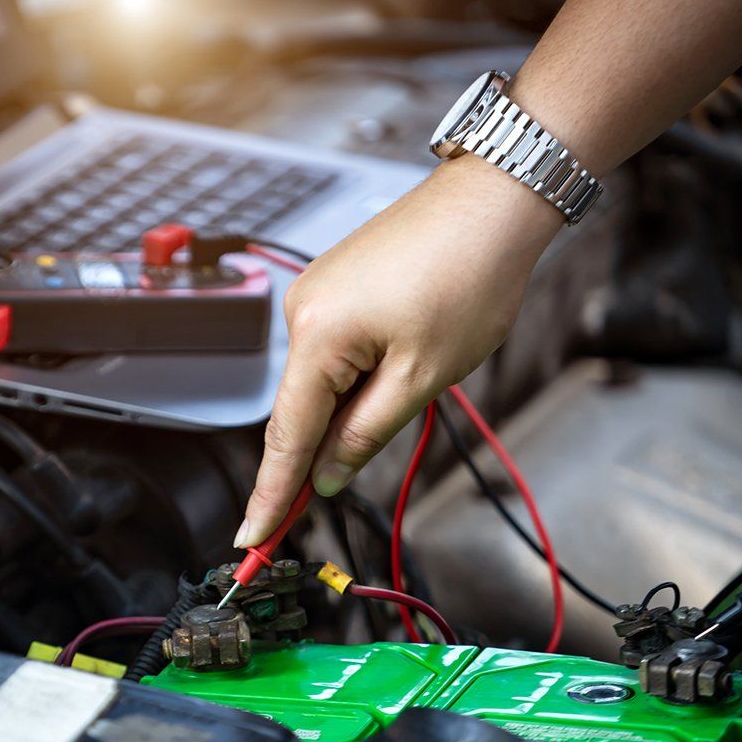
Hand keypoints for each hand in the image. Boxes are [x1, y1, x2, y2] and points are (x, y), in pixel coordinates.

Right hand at [233, 155, 562, 547]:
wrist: (491, 202)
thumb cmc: (467, 276)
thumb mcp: (421, 376)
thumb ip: (366, 433)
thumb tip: (326, 474)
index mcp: (317, 336)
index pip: (286, 436)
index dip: (271, 495)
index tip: (250, 539)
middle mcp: (303, 311)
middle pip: (301, 408)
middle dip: (318, 453)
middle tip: (326, 500)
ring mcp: (317, 294)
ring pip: (321, 379)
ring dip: (350, 407)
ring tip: (412, 383)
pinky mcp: (336, 285)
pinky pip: (333, 349)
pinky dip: (353, 376)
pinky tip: (393, 369)